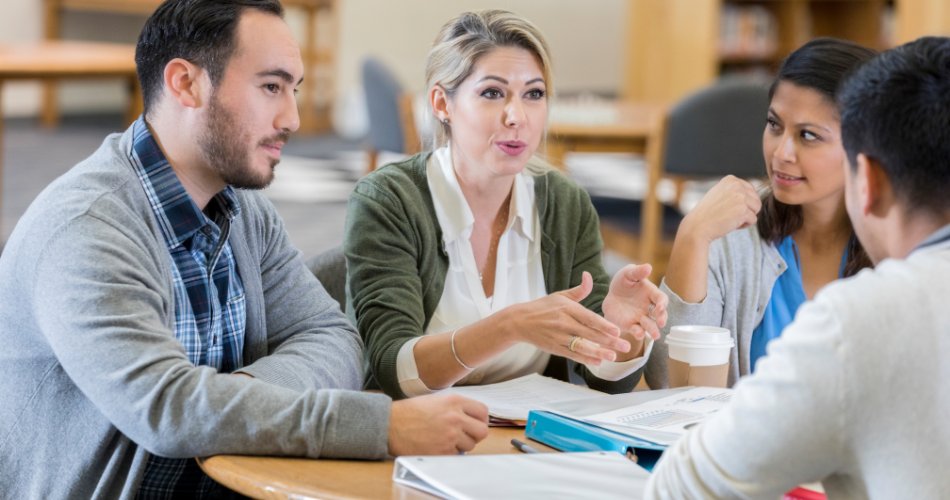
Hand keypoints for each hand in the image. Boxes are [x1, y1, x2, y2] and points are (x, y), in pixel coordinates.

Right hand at [388, 394, 488, 455]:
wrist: (390, 425)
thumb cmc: (410, 412)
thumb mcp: (436, 400)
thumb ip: (456, 406)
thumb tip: (472, 417)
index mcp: (454, 401)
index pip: (483, 411)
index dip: (480, 419)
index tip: (475, 423)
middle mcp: (455, 417)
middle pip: (482, 431)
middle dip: (475, 434)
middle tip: (465, 435)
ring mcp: (450, 436)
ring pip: (470, 445)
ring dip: (461, 445)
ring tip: (446, 439)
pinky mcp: (442, 451)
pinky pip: (456, 455)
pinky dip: (450, 453)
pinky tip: (438, 445)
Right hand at [503, 271, 629, 365]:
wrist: (519, 321)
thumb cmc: (543, 307)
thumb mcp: (560, 295)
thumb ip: (579, 290)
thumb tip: (589, 276)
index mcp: (566, 308)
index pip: (588, 318)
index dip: (603, 325)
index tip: (617, 331)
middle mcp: (563, 323)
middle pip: (589, 333)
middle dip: (609, 341)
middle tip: (626, 346)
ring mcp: (558, 336)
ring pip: (581, 346)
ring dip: (598, 352)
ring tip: (613, 356)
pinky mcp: (554, 348)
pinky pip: (572, 354)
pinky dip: (585, 358)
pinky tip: (598, 361)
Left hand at [602, 264, 668, 359]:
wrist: (610, 296)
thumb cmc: (623, 282)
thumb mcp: (628, 274)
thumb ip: (637, 272)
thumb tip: (648, 267)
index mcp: (651, 294)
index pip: (661, 299)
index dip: (662, 304)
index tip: (660, 307)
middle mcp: (649, 307)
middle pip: (660, 315)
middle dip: (662, 319)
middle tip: (661, 323)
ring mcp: (641, 318)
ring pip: (650, 326)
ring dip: (653, 330)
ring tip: (656, 336)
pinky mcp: (631, 325)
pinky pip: (637, 331)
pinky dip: (639, 334)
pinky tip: (639, 334)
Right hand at [680, 175, 760, 243]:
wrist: (698, 226)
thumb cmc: (707, 213)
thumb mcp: (719, 194)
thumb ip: (734, 190)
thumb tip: (752, 194)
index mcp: (731, 179)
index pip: (750, 191)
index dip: (742, 203)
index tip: (727, 207)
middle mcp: (736, 185)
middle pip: (755, 200)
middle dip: (746, 210)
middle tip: (729, 214)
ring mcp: (740, 197)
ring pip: (756, 209)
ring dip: (745, 217)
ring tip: (730, 218)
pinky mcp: (743, 210)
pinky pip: (753, 220)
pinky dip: (743, 225)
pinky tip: (730, 224)